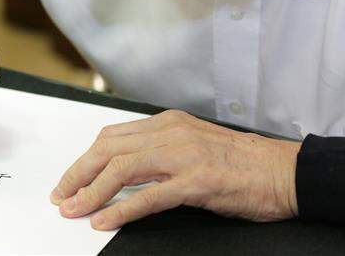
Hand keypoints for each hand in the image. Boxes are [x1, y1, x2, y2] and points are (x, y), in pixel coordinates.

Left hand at [50, 110, 300, 229]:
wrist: (284, 170)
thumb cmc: (239, 161)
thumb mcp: (191, 144)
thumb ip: (156, 150)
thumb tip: (119, 168)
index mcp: (166, 123)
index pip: (111, 137)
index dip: (84, 159)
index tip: (69, 180)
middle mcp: (170, 133)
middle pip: (108, 149)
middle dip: (78, 173)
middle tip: (61, 196)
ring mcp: (184, 156)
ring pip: (122, 168)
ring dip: (92, 191)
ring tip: (73, 209)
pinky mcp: (198, 182)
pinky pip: (150, 195)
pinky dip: (122, 208)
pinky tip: (104, 221)